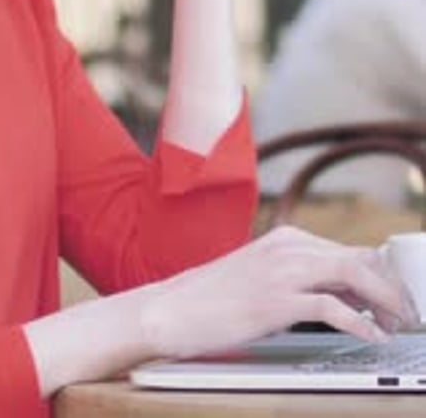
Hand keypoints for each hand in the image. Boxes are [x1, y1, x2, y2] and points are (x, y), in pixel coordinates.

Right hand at [140, 226, 418, 359]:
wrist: (171, 309)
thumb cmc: (214, 298)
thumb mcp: (263, 278)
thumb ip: (302, 279)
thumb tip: (347, 297)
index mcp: (287, 238)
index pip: (350, 250)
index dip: (381, 274)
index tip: (396, 298)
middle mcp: (288, 247)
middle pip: (360, 258)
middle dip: (390, 287)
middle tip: (406, 313)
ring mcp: (282, 271)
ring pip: (353, 275)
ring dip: (384, 301)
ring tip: (398, 323)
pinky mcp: (275, 300)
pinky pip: (331, 307)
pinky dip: (359, 322)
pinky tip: (371, 335)